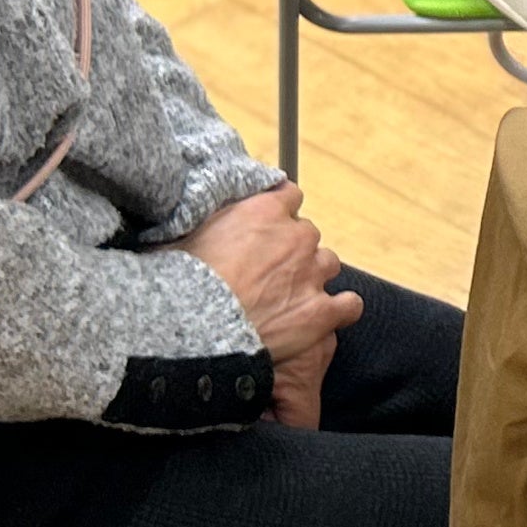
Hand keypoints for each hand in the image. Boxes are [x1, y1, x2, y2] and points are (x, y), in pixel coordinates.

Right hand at [178, 189, 360, 419]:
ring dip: (313, 276)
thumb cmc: (178, 284)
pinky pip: (349, 305)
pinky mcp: (321, 312)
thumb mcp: (177, 238)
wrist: (196, 331)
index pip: (288, 194)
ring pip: (328, 264)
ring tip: (289, 297)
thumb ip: (197, 221)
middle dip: (290, 250)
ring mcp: (312, 274)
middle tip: (265, 272)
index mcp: (263, 211)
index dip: (279, 212)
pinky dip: (339, 310)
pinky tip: (325, 317)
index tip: (268, 225)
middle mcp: (295, 237)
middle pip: (307, 233)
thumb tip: (181, 212)